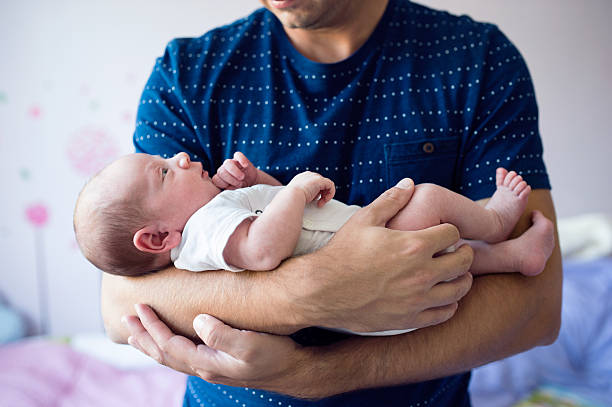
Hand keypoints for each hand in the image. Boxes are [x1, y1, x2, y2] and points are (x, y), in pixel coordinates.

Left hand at [124, 304, 313, 397]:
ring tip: (137, 332)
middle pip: (164, 355)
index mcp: (207, 364)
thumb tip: (198, 320)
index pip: (169, 345)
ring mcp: (211, 367)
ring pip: (172, 357)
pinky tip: (168, 340)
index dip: (152, 328)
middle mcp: (205, 368)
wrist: (293, 370)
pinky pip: (183, 355)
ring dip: (152, 343)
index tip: (140, 308)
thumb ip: (222, 334)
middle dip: (143, 337)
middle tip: (126, 320)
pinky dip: (168, 346)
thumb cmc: (275, 356)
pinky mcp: (219, 362)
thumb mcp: (251, 344)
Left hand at [212, 151, 257, 188]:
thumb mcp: (236, 191)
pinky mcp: (239, 158)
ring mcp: (231, 162)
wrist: (252, 182)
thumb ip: (230, 190)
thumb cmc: (242, 187)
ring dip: (234, 171)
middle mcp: (224, 169)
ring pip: (227, 163)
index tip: (232, 188)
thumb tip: (228, 188)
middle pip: (221, 171)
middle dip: (230, 179)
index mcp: (220, 178)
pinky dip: (241, 160)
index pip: (216, 180)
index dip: (223, 184)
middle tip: (240, 183)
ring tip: (242, 177)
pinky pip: (238, 155)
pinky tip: (245, 166)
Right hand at [287, 171, 334, 206]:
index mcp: (301, 178)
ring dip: (326, 195)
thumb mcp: (298, 195)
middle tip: (318, 203)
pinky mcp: (321, 180)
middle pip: (320, 184)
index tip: (313, 201)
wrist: (292, 196)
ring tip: (321, 202)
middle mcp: (308, 175)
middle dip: (321, 194)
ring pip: (326, 185)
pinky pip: (331, 185)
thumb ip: (305, 194)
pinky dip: (330, 193)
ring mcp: (315, 176)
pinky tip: (325, 200)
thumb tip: (310, 199)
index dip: (315, 193)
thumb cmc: (292, 198)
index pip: (313, 183)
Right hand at [290, 178, 473, 332]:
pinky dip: (450, 304)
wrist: (322, 290)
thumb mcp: (364, 220)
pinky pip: (445, 313)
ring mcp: (417, 299)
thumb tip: (410, 183)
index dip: (450, 230)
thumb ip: (391, 200)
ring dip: (461, 278)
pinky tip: (442, 296)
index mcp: (414, 245)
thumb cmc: (342, 253)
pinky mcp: (410, 319)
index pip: (452, 234)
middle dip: (463, 252)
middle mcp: (421, 273)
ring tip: (454, 273)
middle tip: (457, 251)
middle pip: (463, 262)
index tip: (444, 232)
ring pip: (459, 289)